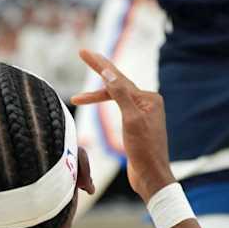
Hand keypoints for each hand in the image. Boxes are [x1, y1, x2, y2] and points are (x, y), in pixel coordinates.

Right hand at [72, 49, 174, 200]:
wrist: (151, 176)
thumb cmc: (144, 149)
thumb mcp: (130, 119)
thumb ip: (120, 94)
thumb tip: (109, 73)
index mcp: (148, 98)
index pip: (118, 78)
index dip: (99, 64)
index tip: (83, 51)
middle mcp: (147, 103)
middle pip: (117, 83)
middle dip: (98, 71)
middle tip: (82, 54)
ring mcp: (142, 114)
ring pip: (115, 97)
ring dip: (97, 96)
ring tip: (77, 98)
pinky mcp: (136, 126)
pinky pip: (117, 108)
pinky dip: (104, 105)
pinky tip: (97, 106)